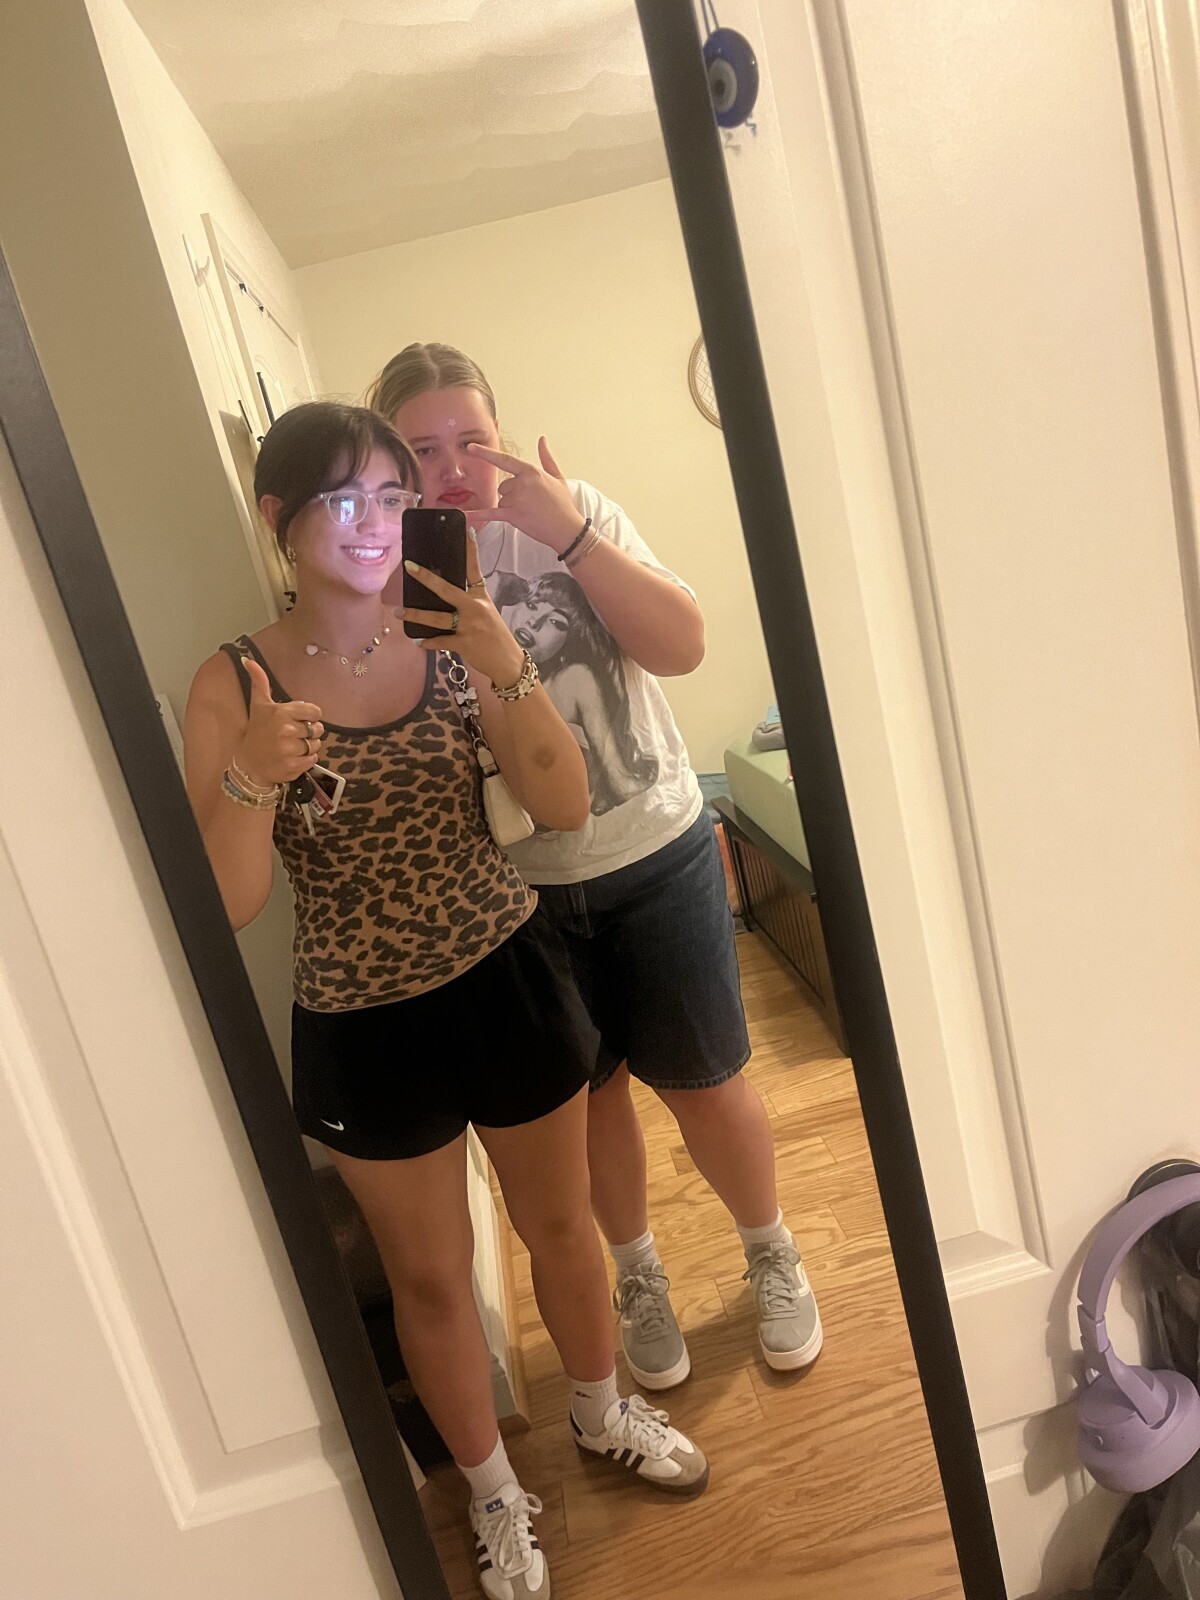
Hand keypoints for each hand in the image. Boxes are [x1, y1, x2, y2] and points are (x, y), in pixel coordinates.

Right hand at [234, 658, 323, 787]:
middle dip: (308, 733)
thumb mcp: (258, 705)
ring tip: (291, 747)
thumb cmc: (257, 732)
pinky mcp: (293, 766)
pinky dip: (306, 760)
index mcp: (281, 713)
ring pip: (316, 745)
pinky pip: (314, 759)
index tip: (297, 721)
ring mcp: (289, 750)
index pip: (315, 712)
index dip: (309, 717)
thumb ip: (259, 682)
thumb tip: (248, 659)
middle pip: (318, 729)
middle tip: (292, 736)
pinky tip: (292, 758)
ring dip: (308, 747)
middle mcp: (286, 730)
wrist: (249, 765)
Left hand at [402, 529, 524, 685]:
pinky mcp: (464, 643)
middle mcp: (475, 608)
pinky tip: (419, 641)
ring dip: (416, 615)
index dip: (471, 550)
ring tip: (399, 612)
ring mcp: (469, 626)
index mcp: (481, 597)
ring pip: (437, 618)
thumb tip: (442, 598)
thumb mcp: (487, 613)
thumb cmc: (495, 637)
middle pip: (447, 589)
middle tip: (409, 566)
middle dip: (426, 578)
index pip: (475, 569)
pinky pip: (440, 641)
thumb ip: (468, 603)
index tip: (467, 530)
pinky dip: (428, 643)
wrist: (508, 662)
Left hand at [464, 437, 585, 556]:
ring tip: (529, 512)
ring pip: (501, 501)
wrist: (567, 529)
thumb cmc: (563, 504)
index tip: (470, 447)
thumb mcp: (557, 477)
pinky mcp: (513, 515)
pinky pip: (491, 513)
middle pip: (503, 487)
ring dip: (510, 507)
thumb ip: (546, 458)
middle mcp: (521, 483)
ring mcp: (516, 499)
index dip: (485, 453)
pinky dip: (477, 515)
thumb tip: (542, 440)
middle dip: (512, 495)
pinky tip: (465, 515)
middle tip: (531, 504)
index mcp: (531, 471)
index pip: (504, 459)